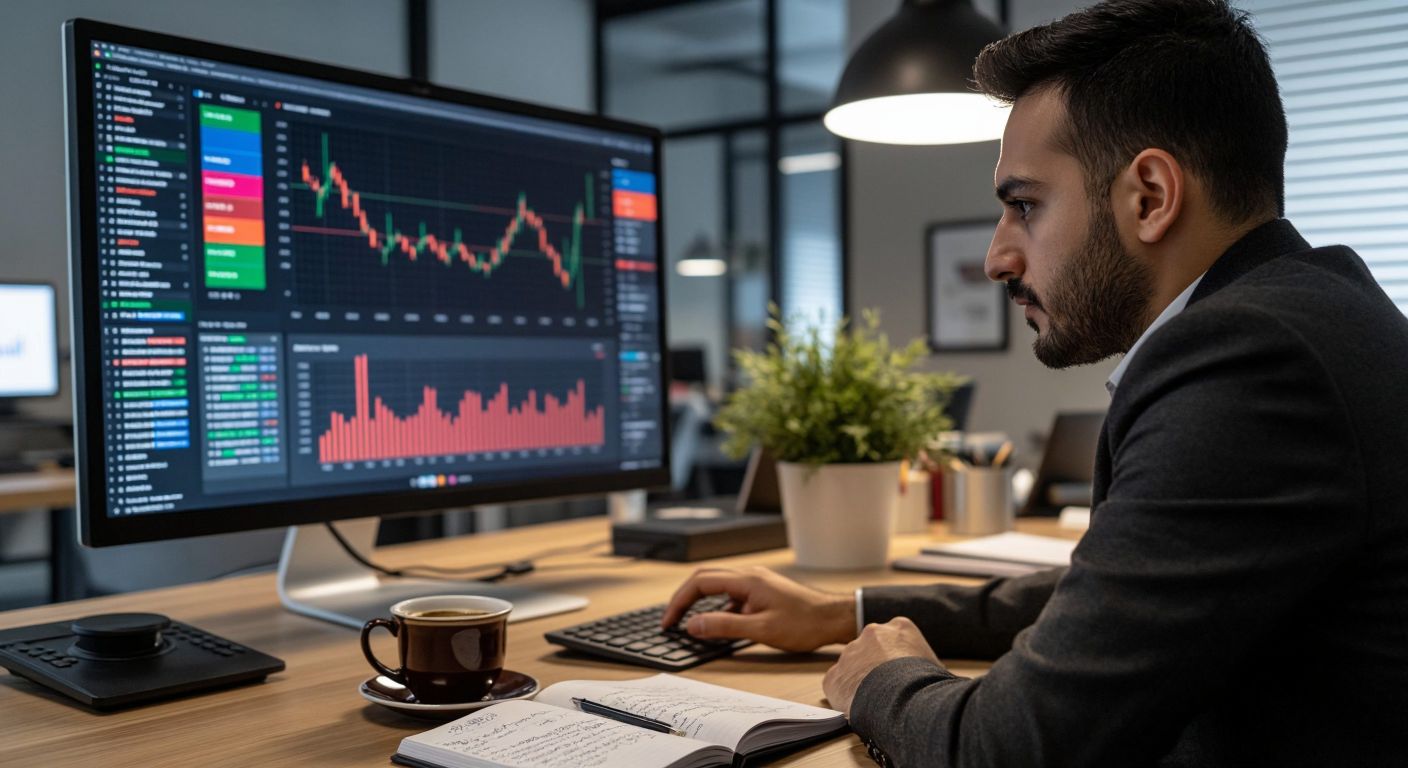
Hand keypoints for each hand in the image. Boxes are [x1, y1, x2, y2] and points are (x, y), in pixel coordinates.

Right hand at [660, 566, 855, 652]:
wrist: (834, 618)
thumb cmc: (804, 623)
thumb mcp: (760, 629)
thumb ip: (724, 626)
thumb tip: (693, 625)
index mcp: (746, 580)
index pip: (700, 583)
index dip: (679, 601)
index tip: (669, 621)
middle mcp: (748, 576)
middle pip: (704, 580)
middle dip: (684, 599)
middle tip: (671, 620)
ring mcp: (755, 583)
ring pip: (718, 588)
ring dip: (700, 604)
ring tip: (688, 624)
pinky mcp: (761, 592)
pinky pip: (732, 597)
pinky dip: (718, 609)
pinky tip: (717, 626)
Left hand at [823, 617, 938, 716]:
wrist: (903, 698)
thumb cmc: (926, 684)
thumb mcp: (935, 665)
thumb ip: (924, 663)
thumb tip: (933, 678)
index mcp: (900, 627)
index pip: (896, 639)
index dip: (899, 659)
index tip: (902, 673)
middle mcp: (871, 633)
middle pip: (871, 649)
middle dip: (876, 666)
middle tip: (887, 688)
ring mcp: (850, 653)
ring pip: (853, 666)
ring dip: (860, 681)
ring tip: (875, 701)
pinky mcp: (834, 675)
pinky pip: (838, 685)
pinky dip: (845, 696)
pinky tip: (859, 707)